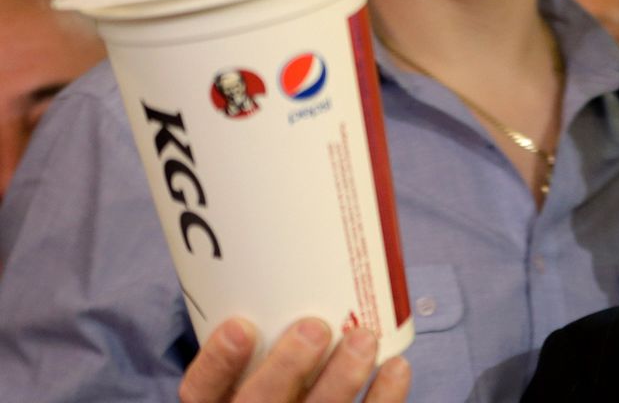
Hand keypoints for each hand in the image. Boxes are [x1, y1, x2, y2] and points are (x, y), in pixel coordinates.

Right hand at [178, 317, 410, 402]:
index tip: (240, 325)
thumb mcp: (250, 361)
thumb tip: (296, 251)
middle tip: (315, 327)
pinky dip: (384, 398)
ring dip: (342, 379)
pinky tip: (396, 367)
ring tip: (363, 338)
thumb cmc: (274, 372)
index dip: (218, 360)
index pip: (201, 388)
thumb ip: (262, 328)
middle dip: (288, 367)